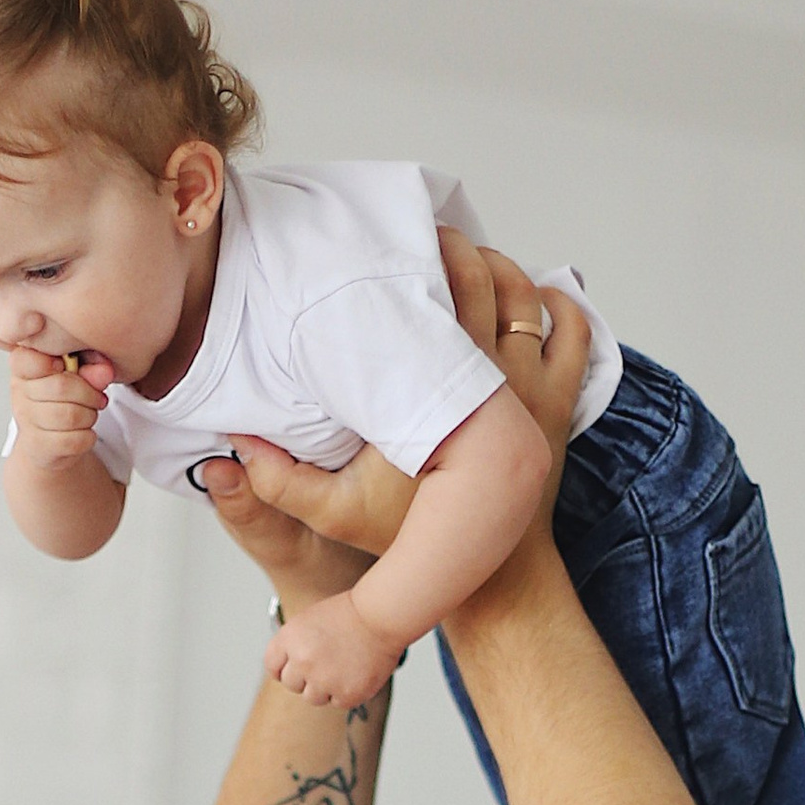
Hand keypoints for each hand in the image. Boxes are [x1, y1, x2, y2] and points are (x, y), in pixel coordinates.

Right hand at [5, 344, 114, 468]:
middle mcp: (19, 392)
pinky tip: (84, 432)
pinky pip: (74, 440)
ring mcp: (26, 420)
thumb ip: (91, 367)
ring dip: (90, 416)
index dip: (54, 362)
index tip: (65, 367)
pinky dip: (88, 437)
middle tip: (97, 398)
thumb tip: (104, 372)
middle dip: (89, 393)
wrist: (48, 442)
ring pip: (70, 416)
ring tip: (90, 414)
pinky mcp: (38, 445)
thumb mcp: (77, 375)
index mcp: (24, 367)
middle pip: (61, 386)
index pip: (29, 359)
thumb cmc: (61, 400)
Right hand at [219, 234, 587, 568]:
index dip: (420, 256)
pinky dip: (557, 301)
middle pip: (485, 276)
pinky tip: (532, 292)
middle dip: (456, 246)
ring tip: (470, 257)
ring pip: (526, 294)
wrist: (490, 569)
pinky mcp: (558, 401)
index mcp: (435, 392)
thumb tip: (232, 444)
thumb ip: (279, 482)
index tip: (393, 240)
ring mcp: (532, 387)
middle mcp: (491, 378)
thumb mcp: (334, 513)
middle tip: (427, 236)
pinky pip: (572, 330)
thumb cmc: (411, 536)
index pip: (436, 297)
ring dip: (501, 266)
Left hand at [265, 588, 407, 708]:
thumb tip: (287, 670)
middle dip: (305, 677)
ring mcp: (324, 680)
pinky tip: (356, 671)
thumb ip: (294, 645)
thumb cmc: (350, 614)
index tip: (294, 668)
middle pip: (292, 684)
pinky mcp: (346, 694)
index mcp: (290, 638)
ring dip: (325, 687)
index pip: (272, 666)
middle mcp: (302, 661)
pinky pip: (337, 702)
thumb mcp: (310, 620)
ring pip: (313, 697)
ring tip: (343, 665)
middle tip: (326, 663)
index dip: (283, 668)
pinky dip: (346, 691)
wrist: (382, 617)